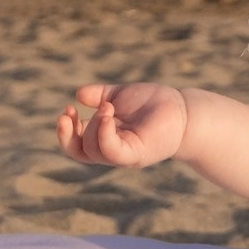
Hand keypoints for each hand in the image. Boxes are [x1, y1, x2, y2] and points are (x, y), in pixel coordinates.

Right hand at [57, 83, 186, 166]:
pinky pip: (112, 152)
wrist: (182, 109)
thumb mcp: (120, 96)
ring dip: (92, 126)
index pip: (76, 144)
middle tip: (68, 112)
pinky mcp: (136, 155)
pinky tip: (107, 115)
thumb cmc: (154, 103)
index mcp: (105, 138)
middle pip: (79, 151)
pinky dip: (103, 135)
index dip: (66, 130)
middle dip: (68, 132)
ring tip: (107, 107)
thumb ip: (99, 95)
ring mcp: (124, 154)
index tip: (68, 109)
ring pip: (93, 151)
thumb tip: (78, 94)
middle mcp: (112, 150)